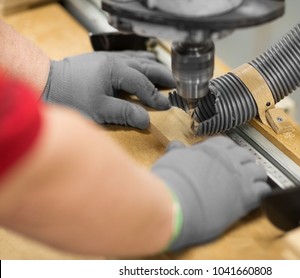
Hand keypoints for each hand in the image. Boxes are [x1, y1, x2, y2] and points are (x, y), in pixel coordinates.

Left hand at [42, 51, 175, 128]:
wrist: (47, 82)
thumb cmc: (71, 97)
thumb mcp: (99, 109)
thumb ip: (125, 113)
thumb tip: (147, 120)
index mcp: (116, 70)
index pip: (142, 84)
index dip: (155, 96)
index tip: (166, 106)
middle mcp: (115, 61)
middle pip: (145, 67)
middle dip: (161, 76)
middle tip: (175, 84)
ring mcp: (108, 58)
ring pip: (137, 60)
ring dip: (152, 68)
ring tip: (164, 75)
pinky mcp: (101, 60)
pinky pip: (127, 58)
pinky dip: (139, 62)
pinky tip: (143, 65)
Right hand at [152, 136, 270, 250]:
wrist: (176, 204)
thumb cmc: (171, 183)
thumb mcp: (171, 160)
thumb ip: (178, 152)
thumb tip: (176, 146)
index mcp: (212, 148)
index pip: (227, 144)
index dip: (227, 152)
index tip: (225, 159)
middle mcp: (229, 159)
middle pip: (246, 156)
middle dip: (244, 163)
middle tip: (239, 173)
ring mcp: (240, 176)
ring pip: (258, 171)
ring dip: (255, 177)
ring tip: (250, 185)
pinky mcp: (247, 196)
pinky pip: (263, 190)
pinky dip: (261, 194)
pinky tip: (255, 199)